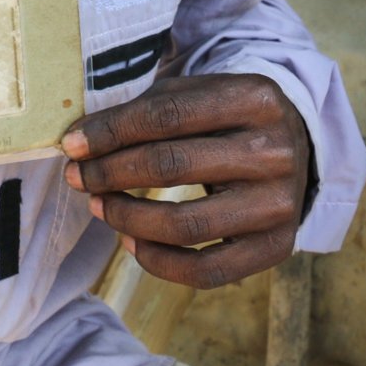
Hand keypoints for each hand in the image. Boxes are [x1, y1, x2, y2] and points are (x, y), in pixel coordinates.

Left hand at [61, 74, 309, 289]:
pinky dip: (158, 261)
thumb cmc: (226, 118)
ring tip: (98, 205)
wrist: (294, 147)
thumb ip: (143, 113)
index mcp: (254, 98)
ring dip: (126, 217)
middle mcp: (274, 150)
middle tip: (77, 177)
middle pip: (172, 166)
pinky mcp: (277, 247)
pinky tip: (129, 241)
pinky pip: (207, 270)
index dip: (110, 133)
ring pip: (185, 224)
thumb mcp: (195, 95)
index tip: (71, 145)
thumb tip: (79, 143)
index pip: (166, 115)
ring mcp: (280, 203)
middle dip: (110, 173)